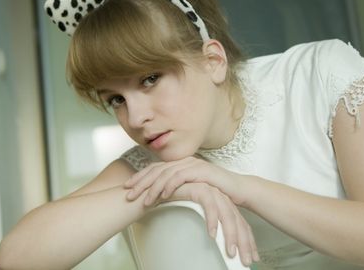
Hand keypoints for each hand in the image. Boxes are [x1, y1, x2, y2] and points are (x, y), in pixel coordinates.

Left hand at [124, 156, 244, 204]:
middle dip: (140, 182)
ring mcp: (193, 164)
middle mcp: (184, 161)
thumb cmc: (215, 191)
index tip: (126, 188)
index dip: (140, 177)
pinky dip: (170, 185)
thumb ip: (178, 188)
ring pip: (166, 174)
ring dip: (153, 187)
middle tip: (128, 195)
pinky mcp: (201, 171)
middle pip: (157, 169)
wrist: (237, 189)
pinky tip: (162, 195)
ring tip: (144, 201)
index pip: (155, 168)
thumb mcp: (192, 188)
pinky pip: (181, 177)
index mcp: (180, 164)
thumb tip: (160, 195)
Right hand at [155, 182, 259, 265]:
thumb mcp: (191, 220)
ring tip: (231, 251)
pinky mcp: (197, 186)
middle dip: (243, 241)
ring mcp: (208, 189)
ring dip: (230, 233)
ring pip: (226, 212)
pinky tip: (213, 234)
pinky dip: (212, 219)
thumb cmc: (168, 210)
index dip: (245, 241)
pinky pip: (209, 203)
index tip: (250, 258)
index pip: (237, 223)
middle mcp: (217, 195)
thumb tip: (217, 247)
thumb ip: (205, 226)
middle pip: (236, 219)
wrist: (147, 194)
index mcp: (219, 203)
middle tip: (246, 260)